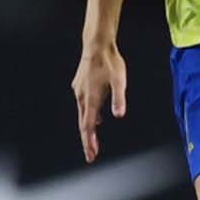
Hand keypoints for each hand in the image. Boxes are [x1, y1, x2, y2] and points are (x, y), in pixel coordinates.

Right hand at [70, 41, 127, 163]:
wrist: (97, 44)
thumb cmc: (109, 62)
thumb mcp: (119, 80)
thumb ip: (118, 98)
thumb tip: (119, 114)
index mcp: (91, 98)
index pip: (88, 126)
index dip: (89, 142)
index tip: (91, 154)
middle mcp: (82, 96)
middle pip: (83, 123)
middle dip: (87, 140)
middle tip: (91, 155)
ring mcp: (79, 90)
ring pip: (82, 114)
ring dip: (88, 128)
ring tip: (93, 141)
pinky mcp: (80, 85)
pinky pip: (83, 105)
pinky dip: (88, 115)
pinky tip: (96, 117)